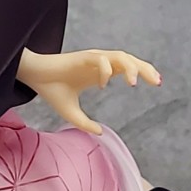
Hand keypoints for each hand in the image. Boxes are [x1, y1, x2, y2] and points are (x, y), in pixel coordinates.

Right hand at [17, 47, 160, 134]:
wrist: (33, 77)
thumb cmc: (51, 90)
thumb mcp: (71, 113)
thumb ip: (85, 124)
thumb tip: (100, 133)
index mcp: (100, 72)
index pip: (127, 68)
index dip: (143, 72)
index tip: (156, 83)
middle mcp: (99, 63)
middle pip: (129, 59)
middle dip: (145, 68)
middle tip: (157, 82)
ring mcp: (91, 58)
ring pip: (119, 56)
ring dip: (130, 67)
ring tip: (134, 83)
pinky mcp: (81, 58)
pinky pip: (99, 60)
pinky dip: (104, 70)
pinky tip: (102, 85)